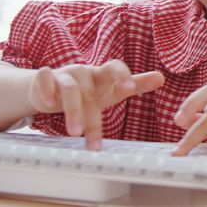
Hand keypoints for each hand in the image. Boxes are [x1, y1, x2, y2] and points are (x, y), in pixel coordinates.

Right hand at [27, 60, 164, 149]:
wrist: (51, 87)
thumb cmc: (88, 90)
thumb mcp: (111, 90)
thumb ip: (136, 84)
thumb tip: (162, 77)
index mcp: (102, 74)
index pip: (115, 67)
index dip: (123, 75)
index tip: (130, 88)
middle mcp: (84, 72)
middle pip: (91, 92)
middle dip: (92, 117)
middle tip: (95, 140)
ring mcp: (64, 74)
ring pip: (70, 90)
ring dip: (72, 111)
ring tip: (75, 133)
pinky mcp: (44, 78)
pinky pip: (44, 80)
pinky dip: (47, 91)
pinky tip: (49, 103)